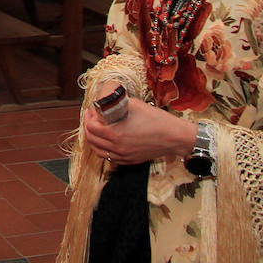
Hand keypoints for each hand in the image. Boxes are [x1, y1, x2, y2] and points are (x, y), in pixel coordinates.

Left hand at [81, 98, 196, 165]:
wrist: (174, 137)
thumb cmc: (156, 120)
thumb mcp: (134, 105)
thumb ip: (117, 104)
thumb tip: (106, 101)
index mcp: (115, 133)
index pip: (91, 127)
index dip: (88, 118)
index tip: (91, 111)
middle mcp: (117, 147)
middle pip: (92, 140)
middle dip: (88, 127)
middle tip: (91, 118)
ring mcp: (123, 156)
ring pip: (99, 151)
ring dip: (93, 140)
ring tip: (96, 130)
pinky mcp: (130, 160)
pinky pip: (110, 158)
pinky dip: (104, 150)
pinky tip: (107, 141)